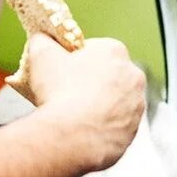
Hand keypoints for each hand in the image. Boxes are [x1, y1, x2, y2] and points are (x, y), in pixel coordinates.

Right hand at [25, 34, 144, 170]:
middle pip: (109, 75)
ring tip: (75, 115)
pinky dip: (102, 127)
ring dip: (99, 106)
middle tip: (67, 93)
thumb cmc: (60, 93)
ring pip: (115, 101)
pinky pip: (116, 125)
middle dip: (92, 82)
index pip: (96, 50)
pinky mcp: (133, 130)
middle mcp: (133, 75)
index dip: (77, 60)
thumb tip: (40, 39)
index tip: (64, 70)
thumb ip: (42, 41)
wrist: (72, 137)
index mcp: (114, 51)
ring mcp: (136, 105)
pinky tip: (84, 130)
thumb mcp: (41, 55)